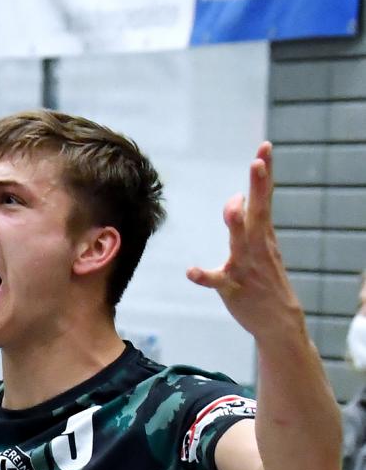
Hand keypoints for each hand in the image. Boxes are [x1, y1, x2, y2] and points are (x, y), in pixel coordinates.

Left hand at [189, 143, 304, 344]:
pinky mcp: (234, 288)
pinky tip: (191, 271)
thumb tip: (238, 198)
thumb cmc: (265, 278)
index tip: (264, 148)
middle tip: (258, 161)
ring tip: (232, 206)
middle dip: (259, 187)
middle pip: (259, 212)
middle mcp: (257, 246)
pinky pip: (218, 281)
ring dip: (237, 224)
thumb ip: (248, 222)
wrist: (278, 320)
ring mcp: (246, 267)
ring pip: (242, 242)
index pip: (265, 198)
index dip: (264, 174)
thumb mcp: (261, 246)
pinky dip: (204, 276)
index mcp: (263, 234)